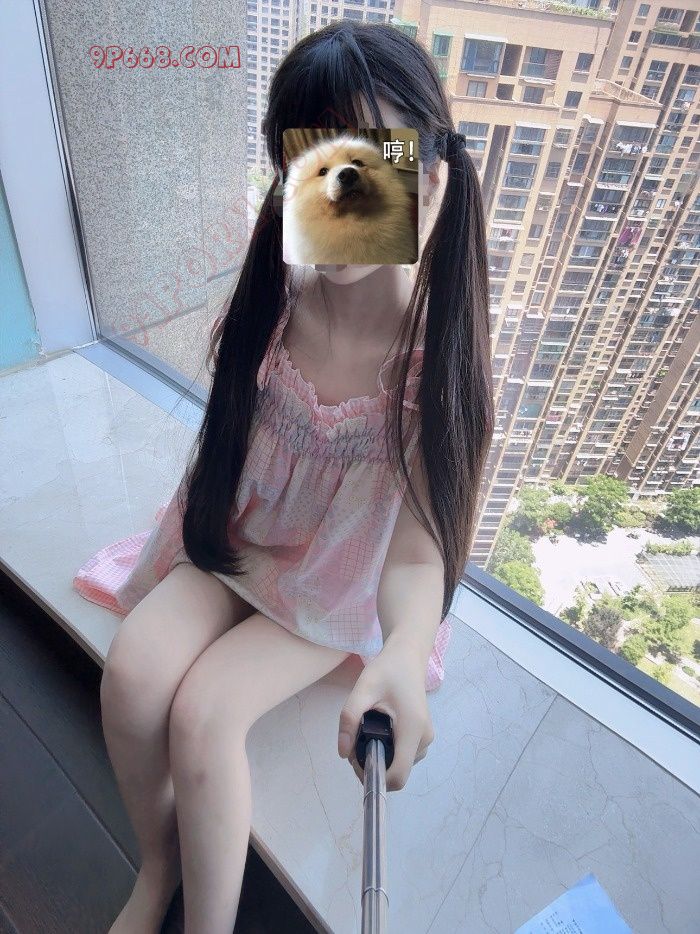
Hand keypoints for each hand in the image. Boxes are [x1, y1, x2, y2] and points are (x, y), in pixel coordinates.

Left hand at [337, 635, 433, 790]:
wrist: (407, 657)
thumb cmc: (386, 670)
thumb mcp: (362, 689)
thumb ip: (349, 719)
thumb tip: (342, 752)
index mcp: (412, 729)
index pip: (397, 776)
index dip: (375, 776)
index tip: (356, 759)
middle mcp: (424, 739)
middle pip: (397, 772)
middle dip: (372, 764)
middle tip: (354, 740)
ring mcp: (426, 739)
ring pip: (399, 765)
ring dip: (379, 757)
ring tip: (365, 732)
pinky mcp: (423, 736)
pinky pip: (403, 755)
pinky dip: (388, 751)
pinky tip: (376, 732)